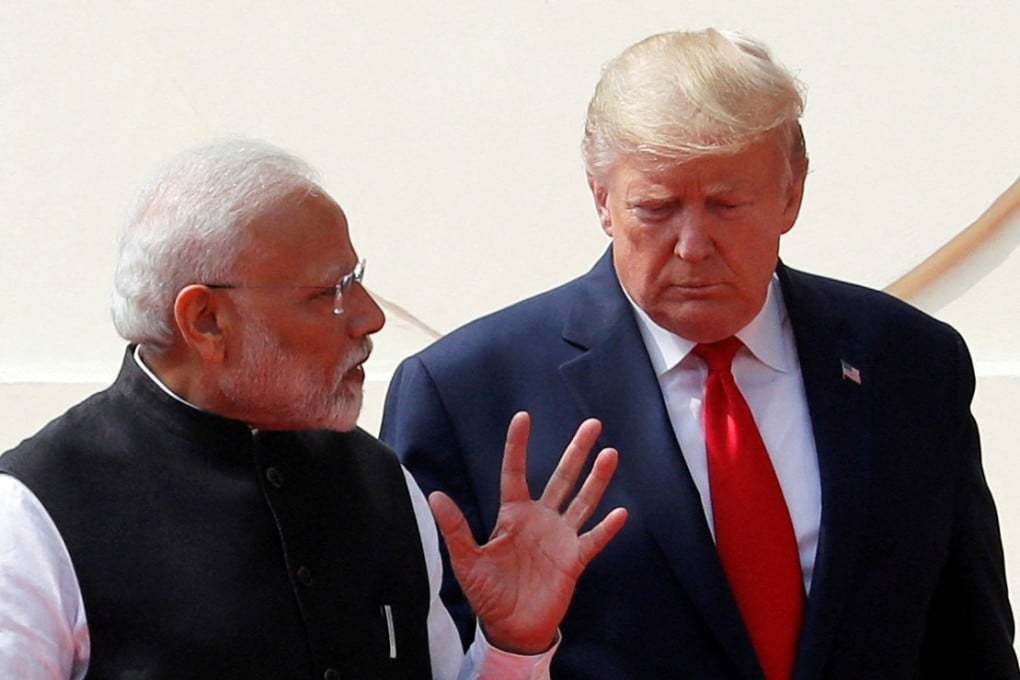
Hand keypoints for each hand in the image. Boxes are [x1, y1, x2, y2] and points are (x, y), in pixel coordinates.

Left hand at [428, 411, 627, 654]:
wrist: (510, 629)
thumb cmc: (488, 594)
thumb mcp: (467, 560)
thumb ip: (456, 529)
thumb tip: (436, 496)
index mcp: (513, 514)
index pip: (515, 473)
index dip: (518, 446)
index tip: (523, 417)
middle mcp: (540, 519)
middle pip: (562, 478)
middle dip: (576, 451)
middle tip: (592, 424)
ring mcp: (560, 537)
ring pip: (582, 501)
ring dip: (597, 479)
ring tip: (610, 453)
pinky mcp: (574, 560)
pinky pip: (593, 539)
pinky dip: (606, 528)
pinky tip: (620, 513)